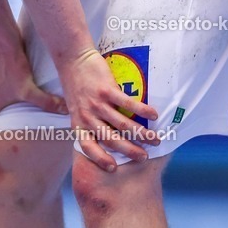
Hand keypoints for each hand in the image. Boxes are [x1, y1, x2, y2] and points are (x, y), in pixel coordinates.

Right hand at [0, 40, 66, 129]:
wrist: (2, 41)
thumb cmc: (11, 67)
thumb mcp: (30, 88)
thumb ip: (47, 102)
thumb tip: (65, 110)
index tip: (2, 137)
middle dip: (0, 121)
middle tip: (15, 127)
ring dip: (3, 106)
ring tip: (20, 110)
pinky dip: (5, 94)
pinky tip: (19, 91)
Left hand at [58, 48, 159, 171]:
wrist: (72, 59)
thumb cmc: (76, 85)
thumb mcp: (76, 108)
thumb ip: (89, 122)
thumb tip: (107, 138)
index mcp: (78, 122)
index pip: (87, 146)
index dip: (100, 159)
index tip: (113, 168)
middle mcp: (87, 116)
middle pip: (110, 139)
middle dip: (129, 150)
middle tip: (144, 157)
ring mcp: (96, 103)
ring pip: (122, 124)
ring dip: (141, 134)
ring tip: (155, 139)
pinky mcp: (106, 89)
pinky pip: (127, 103)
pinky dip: (142, 111)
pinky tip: (154, 115)